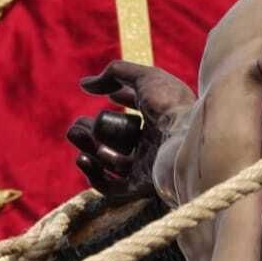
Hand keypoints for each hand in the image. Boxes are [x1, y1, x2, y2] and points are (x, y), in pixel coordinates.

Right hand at [68, 60, 195, 200]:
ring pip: (111, 161)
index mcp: (162, 114)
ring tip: (75, 134)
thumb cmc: (170, 104)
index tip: (97, 92)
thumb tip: (85, 84)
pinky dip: (94, 175)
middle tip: (77, 125)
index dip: (117, 98)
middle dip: (93, 129)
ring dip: (88, 148)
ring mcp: (149, 164)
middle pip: (118, 138)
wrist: (186, 138)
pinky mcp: (142, 185)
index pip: (136, 108)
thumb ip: (115, 73)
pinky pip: (113, 187)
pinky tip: (82, 158)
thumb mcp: (145, 77)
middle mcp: (156, 141)